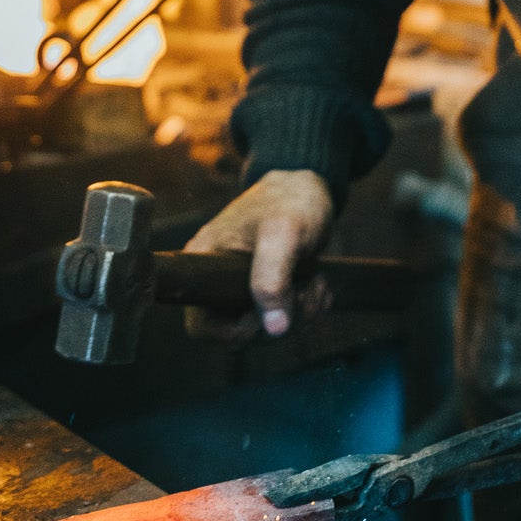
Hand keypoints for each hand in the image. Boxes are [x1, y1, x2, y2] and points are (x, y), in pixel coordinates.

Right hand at [183, 169, 334, 338]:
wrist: (309, 186)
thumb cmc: (290, 200)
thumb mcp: (282, 233)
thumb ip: (272, 278)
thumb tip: (273, 328)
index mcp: (205, 265)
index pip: (202, 326)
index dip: (234, 333)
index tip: (265, 315)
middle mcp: (219, 281)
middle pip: (241, 334)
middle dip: (281, 323)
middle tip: (307, 293)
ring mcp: (244, 287)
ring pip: (268, 329)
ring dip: (301, 316)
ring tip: (317, 283)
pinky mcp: (268, 289)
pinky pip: (284, 319)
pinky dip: (307, 309)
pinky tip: (318, 284)